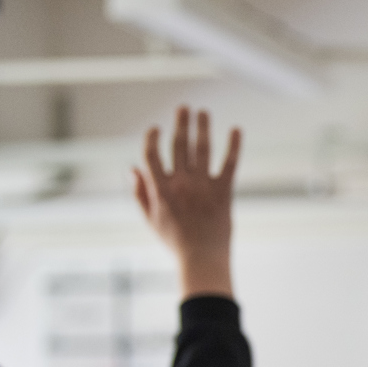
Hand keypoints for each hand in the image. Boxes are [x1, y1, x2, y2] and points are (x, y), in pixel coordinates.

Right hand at [134, 106, 241, 299]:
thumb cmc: (175, 242)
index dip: (152, 139)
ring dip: (202, 127)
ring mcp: (203, 187)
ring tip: (202, 112)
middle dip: (180, 123)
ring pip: (202, 149)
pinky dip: (234, 146)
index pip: (151, 155)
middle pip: (179, 145)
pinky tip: (236, 130)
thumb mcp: (150, 219)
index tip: (155, 128)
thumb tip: (131, 168)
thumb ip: (140, 192)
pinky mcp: (224, 192)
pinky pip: (230, 164)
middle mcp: (181, 184)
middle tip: (184, 107)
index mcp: (161, 189)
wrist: (203, 259)